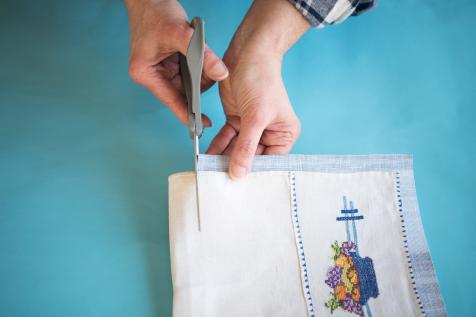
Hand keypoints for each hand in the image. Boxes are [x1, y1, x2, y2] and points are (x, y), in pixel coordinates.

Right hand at [125, 0, 228, 125]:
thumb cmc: (156, 12)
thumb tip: (221, 74)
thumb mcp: (181, 33)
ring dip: (199, 72)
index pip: (171, 100)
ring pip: (188, 82)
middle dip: (198, 83)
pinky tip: (198, 51)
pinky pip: (189, 71)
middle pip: (182, 92)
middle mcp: (152, 75)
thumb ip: (203, 55)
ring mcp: (161, 70)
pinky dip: (197, 64)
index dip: (188, 114)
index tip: (202, 126)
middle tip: (211, 70)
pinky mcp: (169, 63)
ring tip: (199, 52)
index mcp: (146, 74)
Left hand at [206, 0, 308, 178]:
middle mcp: (269, 133)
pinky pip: (226, 139)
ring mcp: (252, 127)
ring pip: (236, 149)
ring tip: (210, 171)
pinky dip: (217, 146)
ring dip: (223, 158)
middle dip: (236, 166)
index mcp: (284, 134)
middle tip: (219, 181)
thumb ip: (246, 147)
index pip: (270, 161)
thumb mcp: (256, 117)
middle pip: (251, 157)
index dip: (255, 173)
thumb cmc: (262, 80)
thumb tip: (239, 174)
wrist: (247, 54)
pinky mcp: (237, 120)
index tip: (239, 187)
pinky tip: (207, 156)